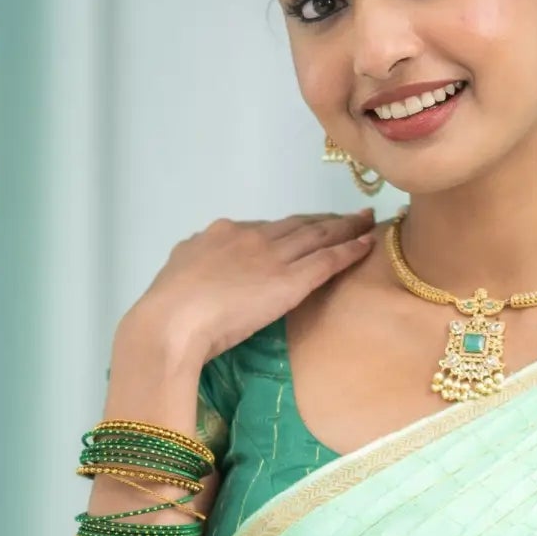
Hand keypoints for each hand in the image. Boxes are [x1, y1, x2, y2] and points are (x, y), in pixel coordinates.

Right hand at [120, 210, 376, 369]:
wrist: (171, 320)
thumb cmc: (168, 306)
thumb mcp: (179, 271)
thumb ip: (197, 263)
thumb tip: (200, 265)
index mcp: (222, 234)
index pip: (265, 228)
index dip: (290, 228)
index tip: (305, 228)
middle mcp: (252, 237)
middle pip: (298, 224)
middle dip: (324, 220)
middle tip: (350, 215)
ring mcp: (273, 257)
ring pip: (319, 236)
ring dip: (346, 227)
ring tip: (367, 220)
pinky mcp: (290, 281)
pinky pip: (328, 260)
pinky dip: (350, 249)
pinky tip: (368, 243)